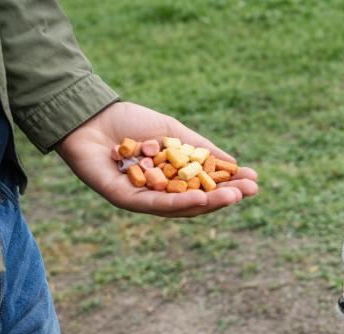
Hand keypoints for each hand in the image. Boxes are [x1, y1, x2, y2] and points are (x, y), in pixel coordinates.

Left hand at [56, 102, 257, 216]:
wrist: (90, 117)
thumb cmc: (129, 122)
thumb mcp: (173, 133)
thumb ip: (199, 149)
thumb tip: (232, 163)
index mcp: (171, 179)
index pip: (205, 186)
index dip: (229, 185)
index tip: (254, 180)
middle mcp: (159, 193)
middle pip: (196, 201)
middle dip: (225, 197)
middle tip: (250, 191)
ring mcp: (142, 199)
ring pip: (180, 207)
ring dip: (208, 203)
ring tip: (233, 196)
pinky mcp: (124, 199)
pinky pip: (156, 204)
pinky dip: (179, 202)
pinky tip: (200, 198)